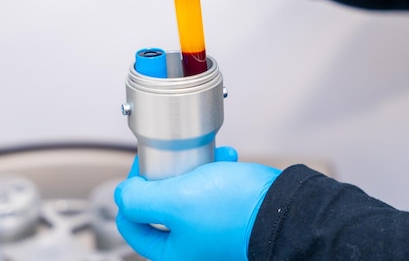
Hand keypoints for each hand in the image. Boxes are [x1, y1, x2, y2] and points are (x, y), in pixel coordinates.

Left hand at [115, 156, 280, 260]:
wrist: (286, 210)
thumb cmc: (235, 211)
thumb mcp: (175, 201)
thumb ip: (140, 200)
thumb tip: (122, 195)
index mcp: (171, 251)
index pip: (131, 222)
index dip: (132, 190)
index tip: (144, 168)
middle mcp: (189, 245)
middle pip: (158, 205)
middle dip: (167, 175)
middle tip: (173, 159)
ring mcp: (209, 231)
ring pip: (185, 192)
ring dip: (192, 168)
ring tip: (206, 156)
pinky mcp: (227, 216)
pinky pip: (210, 189)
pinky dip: (214, 170)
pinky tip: (225, 158)